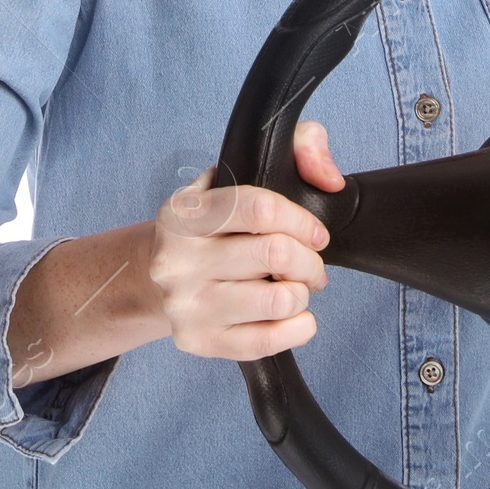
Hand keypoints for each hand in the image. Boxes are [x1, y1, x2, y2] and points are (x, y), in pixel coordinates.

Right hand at [147, 119, 344, 361]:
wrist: (160, 274)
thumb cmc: (217, 222)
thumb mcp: (245, 168)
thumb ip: (299, 146)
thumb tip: (329, 180)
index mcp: (184, 213)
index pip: (260, 209)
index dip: (302, 220)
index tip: (316, 233)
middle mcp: (175, 260)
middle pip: (275, 253)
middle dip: (309, 259)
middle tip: (310, 263)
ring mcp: (184, 305)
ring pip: (278, 300)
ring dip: (302, 292)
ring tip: (294, 285)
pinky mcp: (197, 341)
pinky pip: (267, 342)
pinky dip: (298, 328)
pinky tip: (294, 314)